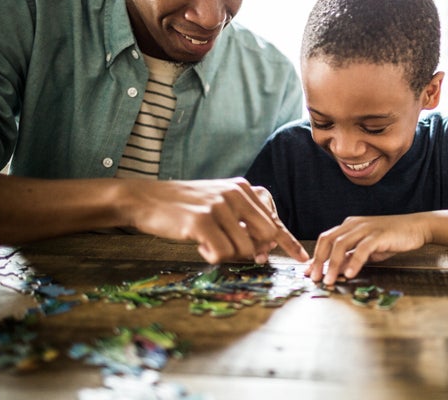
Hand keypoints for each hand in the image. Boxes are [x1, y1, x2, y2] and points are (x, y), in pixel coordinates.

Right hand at [124, 177, 308, 263]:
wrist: (145, 199)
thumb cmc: (183, 206)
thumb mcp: (219, 202)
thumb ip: (242, 219)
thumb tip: (263, 249)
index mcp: (242, 188)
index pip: (272, 221)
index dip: (288, 243)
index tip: (302, 259)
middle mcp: (234, 194)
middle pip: (264, 237)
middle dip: (254, 254)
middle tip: (233, 253)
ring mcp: (218, 207)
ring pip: (243, 250)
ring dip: (226, 255)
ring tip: (207, 242)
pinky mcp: (201, 221)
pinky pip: (221, 254)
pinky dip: (211, 257)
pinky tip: (198, 245)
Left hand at [305, 214, 428, 284]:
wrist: (416, 227)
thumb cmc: (392, 239)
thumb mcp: (368, 249)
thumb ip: (352, 256)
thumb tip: (337, 270)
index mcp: (349, 225)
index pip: (326, 239)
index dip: (315, 256)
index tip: (308, 272)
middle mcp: (354, 224)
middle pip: (328, 240)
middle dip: (319, 260)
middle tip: (314, 278)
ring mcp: (366, 228)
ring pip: (342, 245)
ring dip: (333, 264)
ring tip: (329, 280)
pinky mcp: (379, 235)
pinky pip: (362, 249)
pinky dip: (354, 262)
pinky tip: (350, 274)